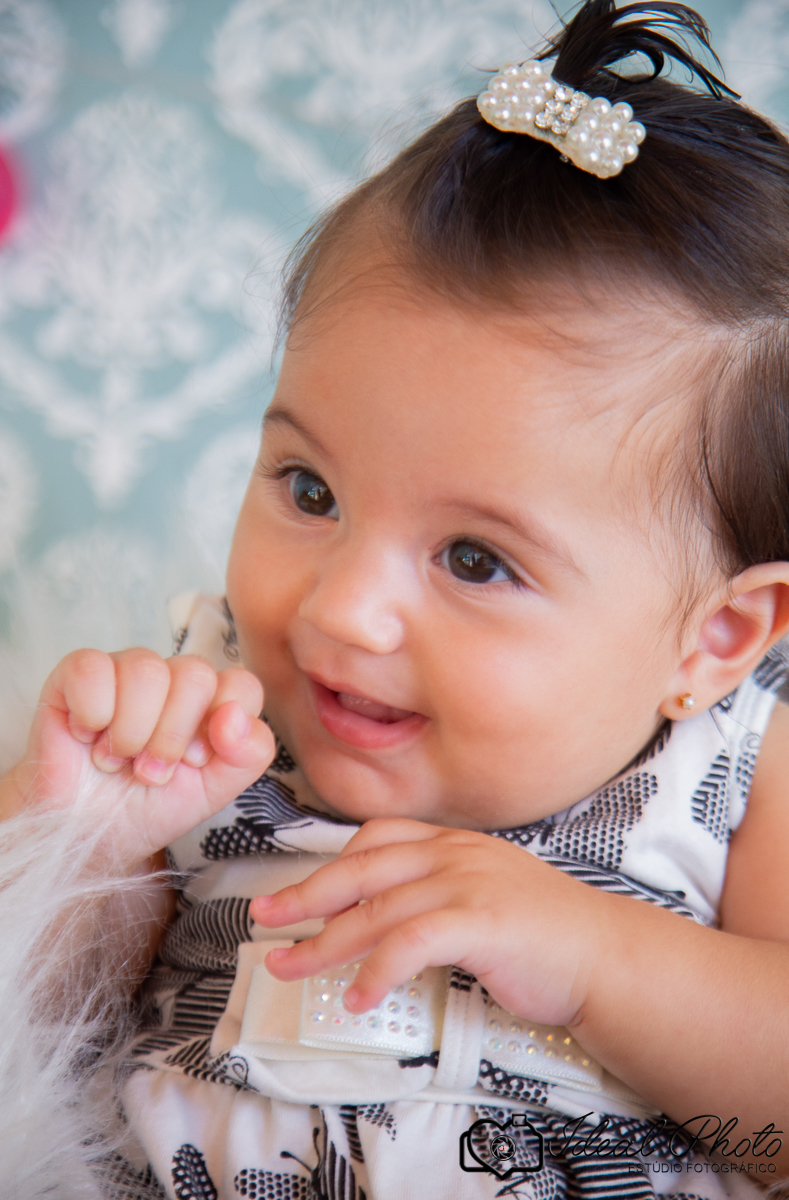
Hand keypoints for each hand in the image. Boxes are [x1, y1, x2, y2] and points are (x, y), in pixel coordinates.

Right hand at [2, 648, 275, 866]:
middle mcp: (173, 677)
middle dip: (171, 738)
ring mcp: (127, 669)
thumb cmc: (153, 805)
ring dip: (130, 732)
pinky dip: (91, 715)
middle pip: (196, 674)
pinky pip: (92, 669)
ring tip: (117, 760)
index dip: (221, 731)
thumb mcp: (215, 790)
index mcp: (212, 699)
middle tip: (148, 771)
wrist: (89, 832)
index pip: (241, 685)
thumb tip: (233, 715)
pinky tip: (87, 736)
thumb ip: (249, 753)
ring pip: (146, 669)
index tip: (194, 762)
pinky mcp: (78, 672)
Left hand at [250, 817, 610, 1028]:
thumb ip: (439, 890)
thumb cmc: (544, 933)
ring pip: (377, 909)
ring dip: (325, 942)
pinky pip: (411, 942)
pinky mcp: (481, 921)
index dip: (331, 864)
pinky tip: (356, 996)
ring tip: (290, 967)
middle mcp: (455, 854)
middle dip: (306, 895)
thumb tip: (382, 915)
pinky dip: (377, 970)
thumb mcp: (486, 891)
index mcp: (454, 842)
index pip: (377, 839)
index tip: (298, 890)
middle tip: (264, 917)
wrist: (604, 953)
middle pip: (362, 870)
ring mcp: (468, 883)